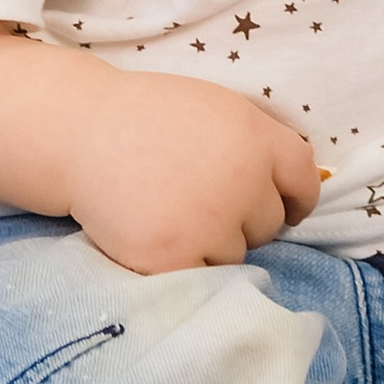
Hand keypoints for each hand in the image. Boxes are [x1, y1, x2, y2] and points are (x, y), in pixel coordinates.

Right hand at [60, 68, 320, 272]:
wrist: (80, 134)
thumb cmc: (147, 118)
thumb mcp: (217, 108)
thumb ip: (257, 143)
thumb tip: (293, 188)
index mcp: (256, 137)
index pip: (303, 179)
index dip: (297, 199)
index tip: (287, 210)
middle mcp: (243, 180)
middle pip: (269, 224)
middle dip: (242, 218)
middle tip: (198, 200)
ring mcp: (210, 222)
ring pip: (235, 254)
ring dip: (211, 242)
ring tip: (170, 212)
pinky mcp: (175, 257)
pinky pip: (201, 275)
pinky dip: (182, 262)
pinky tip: (158, 233)